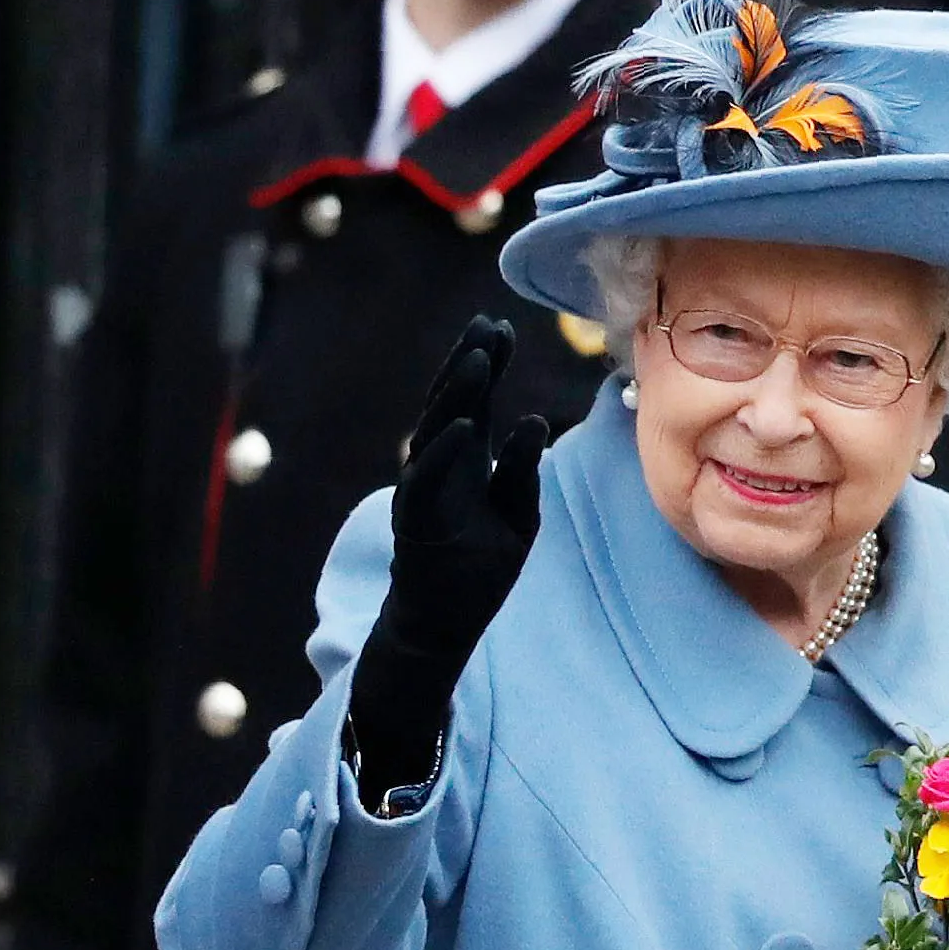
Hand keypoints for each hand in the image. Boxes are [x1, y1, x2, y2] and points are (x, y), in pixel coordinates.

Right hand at [351, 315, 546, 798]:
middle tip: (490, 326)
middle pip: (453, 404)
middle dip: (470, 364)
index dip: (486, 364)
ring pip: (436, 431)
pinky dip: (445, 452)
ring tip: (479, 359)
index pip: (475, 402)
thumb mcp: (518, 517)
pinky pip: (427, 480)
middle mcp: (440, 468)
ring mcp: (424, 491)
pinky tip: (466, 425)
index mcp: (465, 462)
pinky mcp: (416, 522)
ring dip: (457, 395)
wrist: (442, 625)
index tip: (502, 325)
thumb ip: (523, 471)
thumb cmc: (479, 571)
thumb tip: (533, 421)